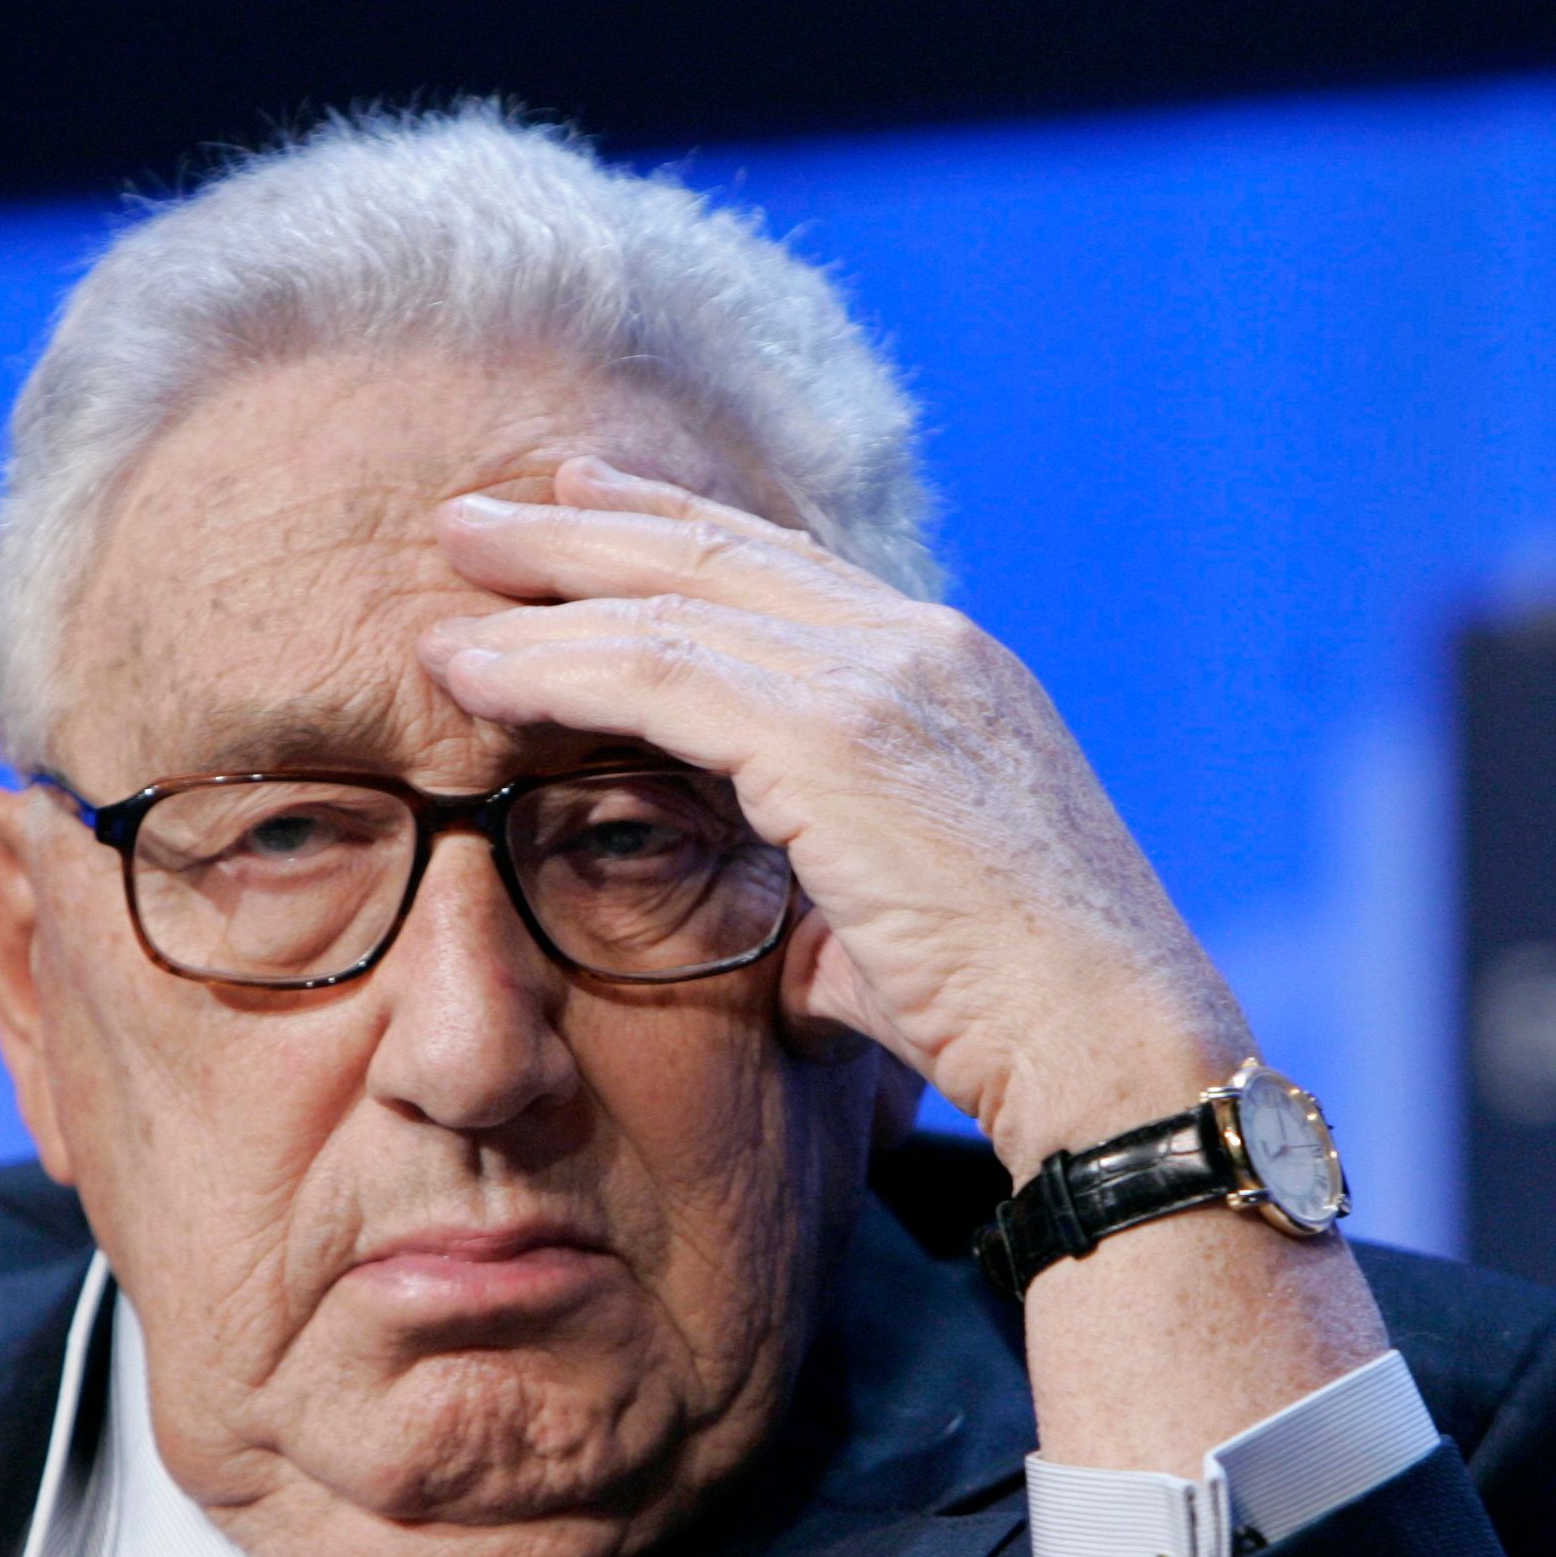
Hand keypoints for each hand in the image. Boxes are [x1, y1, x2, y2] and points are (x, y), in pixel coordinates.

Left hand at [419, 456, 1248, 1176]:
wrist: (1111, 1050)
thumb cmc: (1021, 1026)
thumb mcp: (916, 937)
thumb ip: (848, 918)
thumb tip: (805, 959)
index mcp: (957, 677)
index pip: (791, 572)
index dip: (676, 530)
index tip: (583, 507)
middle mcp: (927, 650)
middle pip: (722, 553)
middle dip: (588, 522)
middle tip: (481, 510)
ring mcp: (888, 681)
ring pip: (675, 601)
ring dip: (546, 584)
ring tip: (444, 565)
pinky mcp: (840, 737)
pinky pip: (661, 674)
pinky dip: (556, 665)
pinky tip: (473, 671)